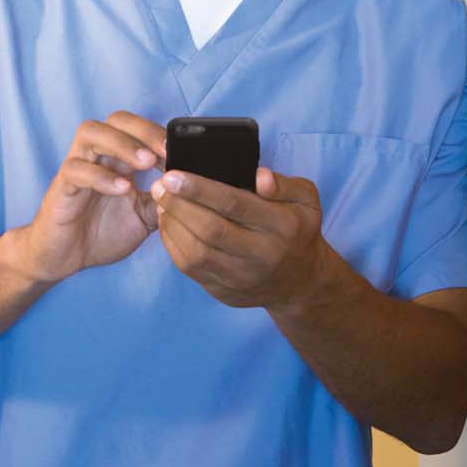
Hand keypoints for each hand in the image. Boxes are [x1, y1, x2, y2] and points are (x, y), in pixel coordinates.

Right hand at [10, 111, 165, 285]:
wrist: (63, 259)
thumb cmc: (101, 233)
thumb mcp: (144, 218)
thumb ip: (164, 201)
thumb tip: (194, 189)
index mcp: (118, 159)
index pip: (137, 128)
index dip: (159, 134)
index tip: (182, 152)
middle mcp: (96, 156)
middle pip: (115, 120)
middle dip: (143, 130)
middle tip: (166, 150)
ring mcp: (77, 168)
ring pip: (91, 133)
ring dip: (122, 144)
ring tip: (146, 163)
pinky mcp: (61, 187)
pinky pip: (77, 169)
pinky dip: (101, 176)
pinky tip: (122, 189)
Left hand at [151, 166, 328, 309]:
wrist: (300, 282)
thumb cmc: (296, 230)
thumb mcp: (306, 200)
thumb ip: (284, 184)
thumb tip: (259, 176)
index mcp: (282, 227)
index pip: (235, 204)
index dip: (200, 189)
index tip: (173, 174)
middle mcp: (262, 255)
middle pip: (211, 230)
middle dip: (179, 205)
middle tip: (160, 185)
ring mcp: (241, 278)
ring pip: (196, 253)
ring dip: (172, 224)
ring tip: (160, 201)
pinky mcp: (224, 291)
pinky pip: (189, 268)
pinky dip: (172, 243)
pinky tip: (167, 222)